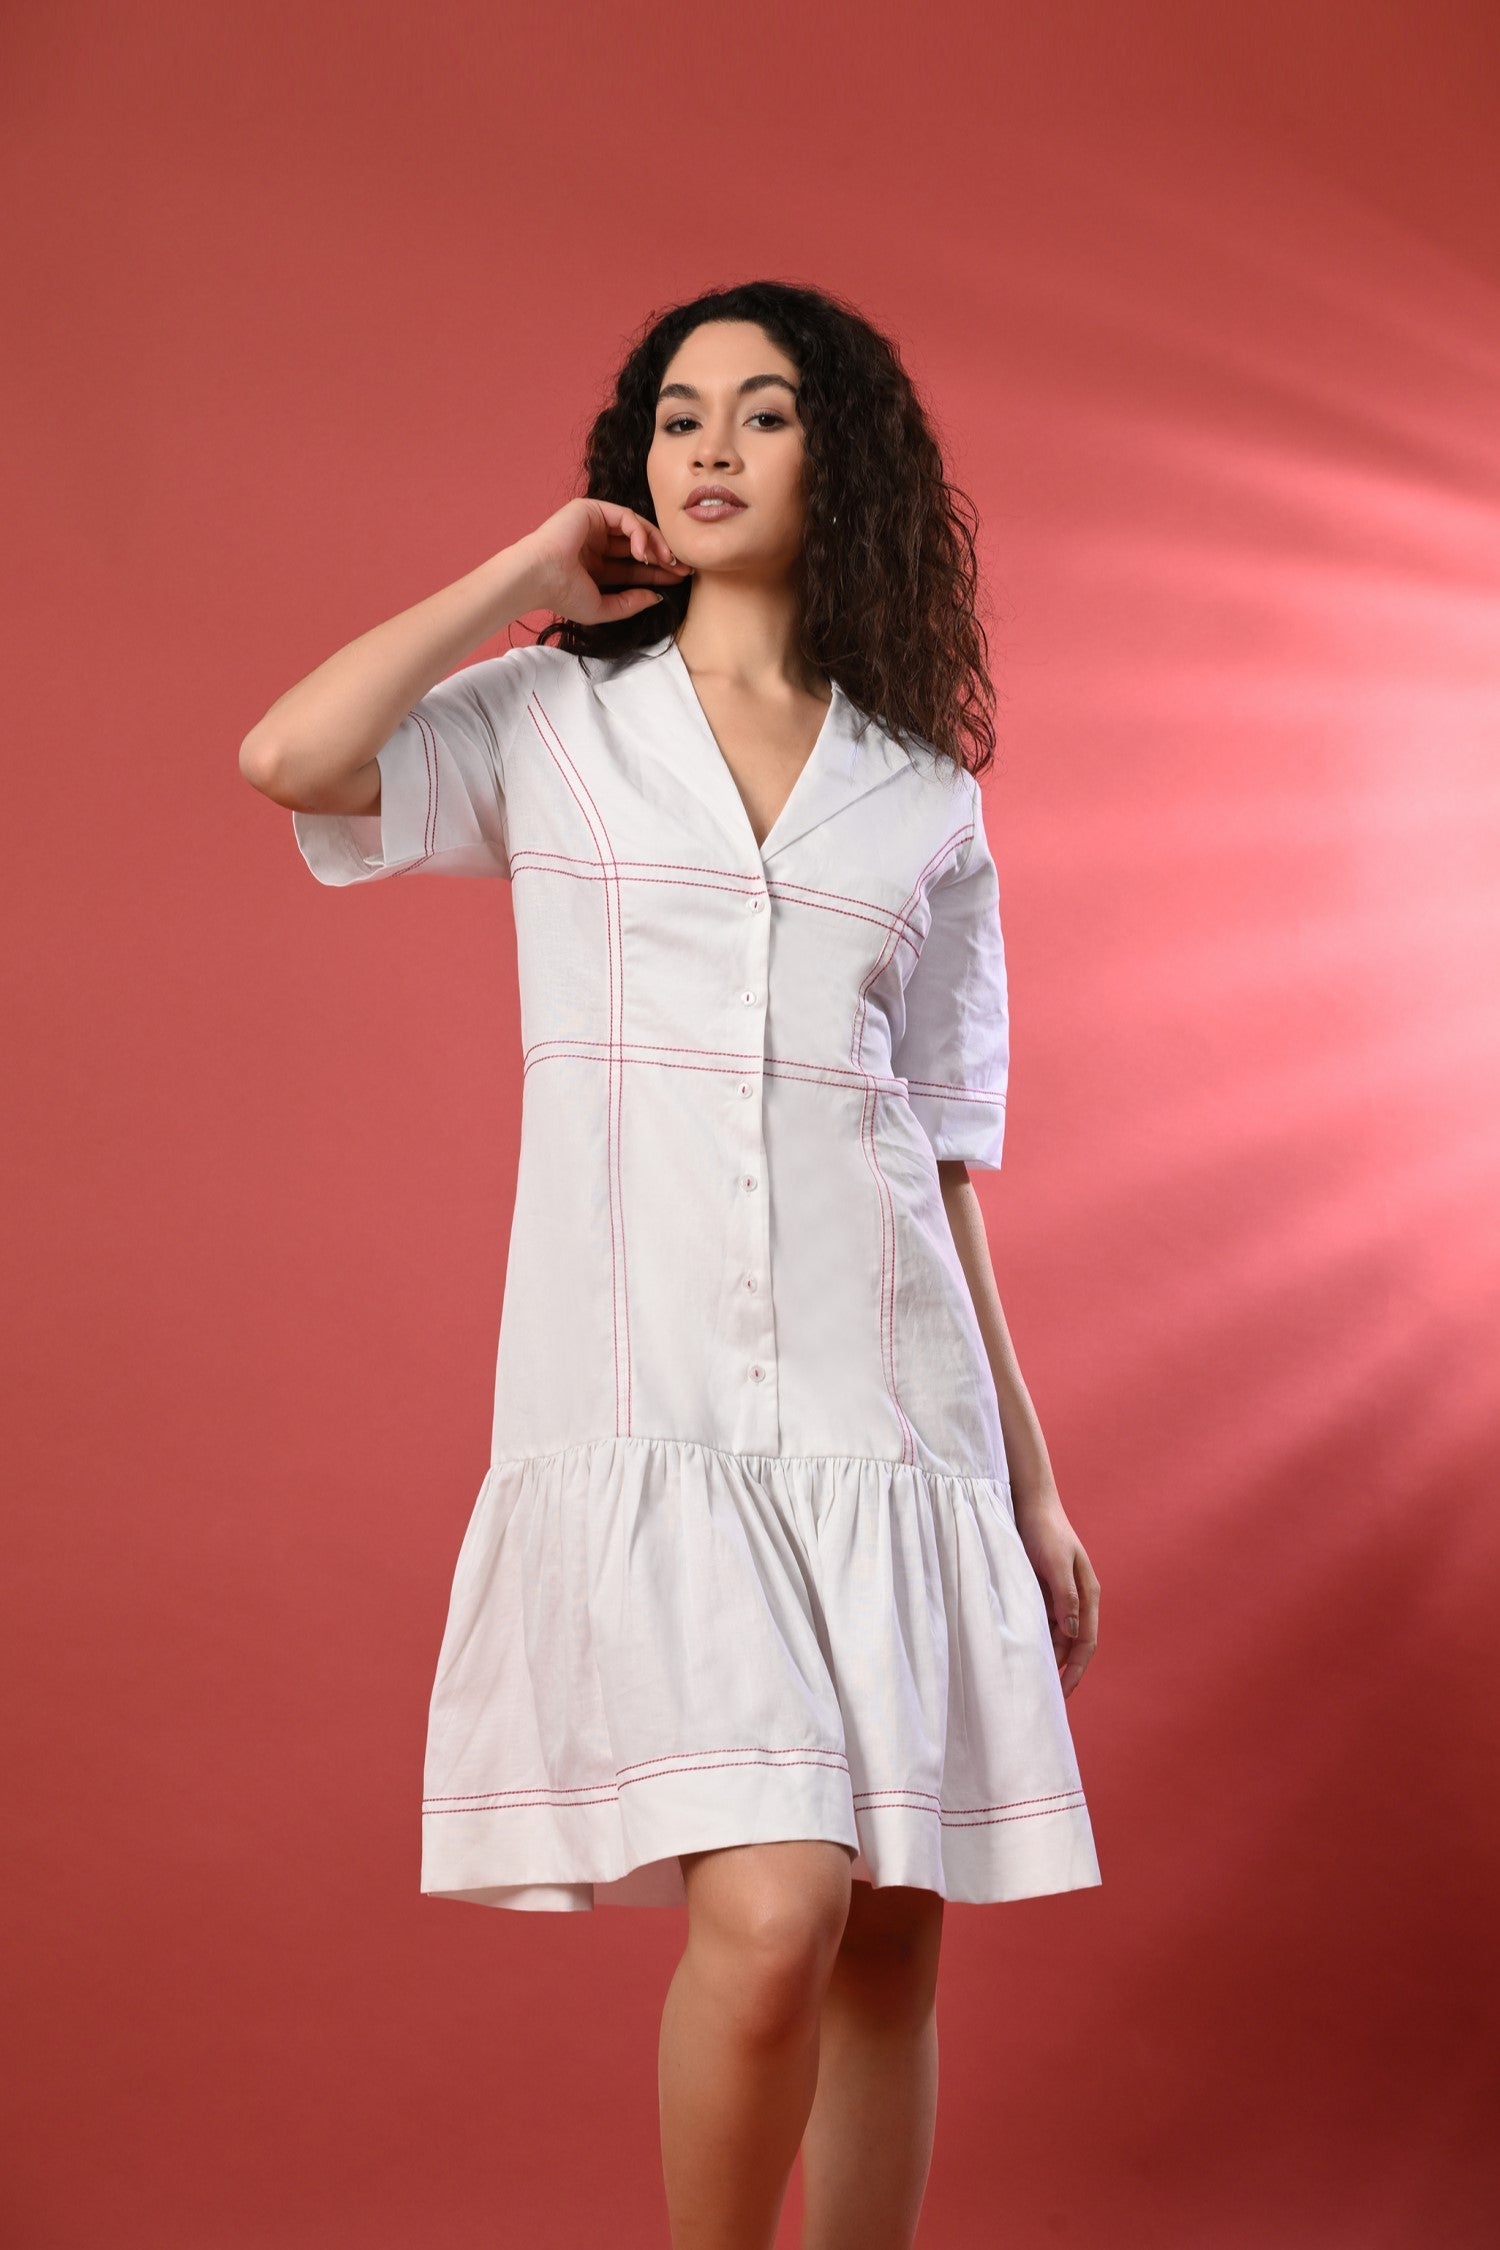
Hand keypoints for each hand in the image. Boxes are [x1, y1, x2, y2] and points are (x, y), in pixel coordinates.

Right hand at [515, 498, 691, 625]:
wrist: (538, 577)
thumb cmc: (562, 595)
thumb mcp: (604, 607)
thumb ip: (630, 603)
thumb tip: (657, 598)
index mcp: (596, 564)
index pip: (634, 565)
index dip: (658, 572)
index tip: (680, 579)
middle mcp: (596, 541)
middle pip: (640, 545)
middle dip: (664, 555)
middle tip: (683, 568)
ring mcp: (594, 524)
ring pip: (637, 527)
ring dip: (656, 543)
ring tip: (667, 561)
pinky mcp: (592, 509)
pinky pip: (626, 517)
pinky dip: (640, 532)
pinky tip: (644, 553)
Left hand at [1013, 1492, 1099, 1697]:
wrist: (1029, 1502)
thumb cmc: (1045, 1530)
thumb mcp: (1056, 1564)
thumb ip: (1066, 1598)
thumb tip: (1073, 1633)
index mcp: (1088, 1595)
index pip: (1087, 1643)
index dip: (1076, 1671)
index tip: (1061, 1693)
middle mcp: (1078, 1599)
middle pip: (1072, 1644)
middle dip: (1060, 1670)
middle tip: (1040, 1695)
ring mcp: (1060, 1596)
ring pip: (1055, 1635)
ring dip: (1045, 1654)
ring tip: (1026, 1678)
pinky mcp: (1043, 1590)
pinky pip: (1041, 1621)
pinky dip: (1033, 1637)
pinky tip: (1019, 1650)